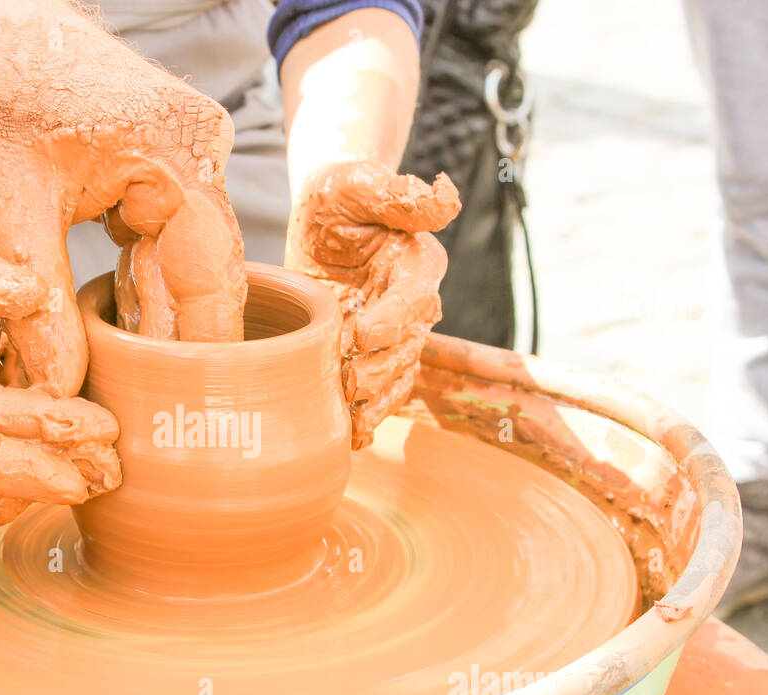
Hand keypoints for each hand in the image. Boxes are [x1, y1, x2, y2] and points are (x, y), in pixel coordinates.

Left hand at [0, 1, 248, 380]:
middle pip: (202, 272)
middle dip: (174, 342)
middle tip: (158, 413)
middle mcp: (198, 150)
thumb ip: (38, 302)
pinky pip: (158, 238)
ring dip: (152, 318)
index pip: (215, 274)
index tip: (197, 413)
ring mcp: (181, 154)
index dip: (207, 350)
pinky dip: (135, 284)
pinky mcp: (155, 162)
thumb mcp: (6, 203)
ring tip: (136, 386)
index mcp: (178, 152)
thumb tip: (59, 387)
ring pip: (179, 260)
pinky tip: (120, 334)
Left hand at [285, 160, 460, 447]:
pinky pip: (379, 393)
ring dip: (376, 403)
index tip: (363, 333)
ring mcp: (393, 335)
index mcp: (417, 265)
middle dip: (380, 370)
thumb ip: (397, 193)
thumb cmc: (342, 195)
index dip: (393, 318)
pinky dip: (367, 417)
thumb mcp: (359, 184)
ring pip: (395, 378)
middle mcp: (414, 304)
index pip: (414, 297)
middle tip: (349, 382)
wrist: (324, 218)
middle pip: (406, 347)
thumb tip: (444, 195)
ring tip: (352, 421)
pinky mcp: (370, 354)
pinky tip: (351, 437)